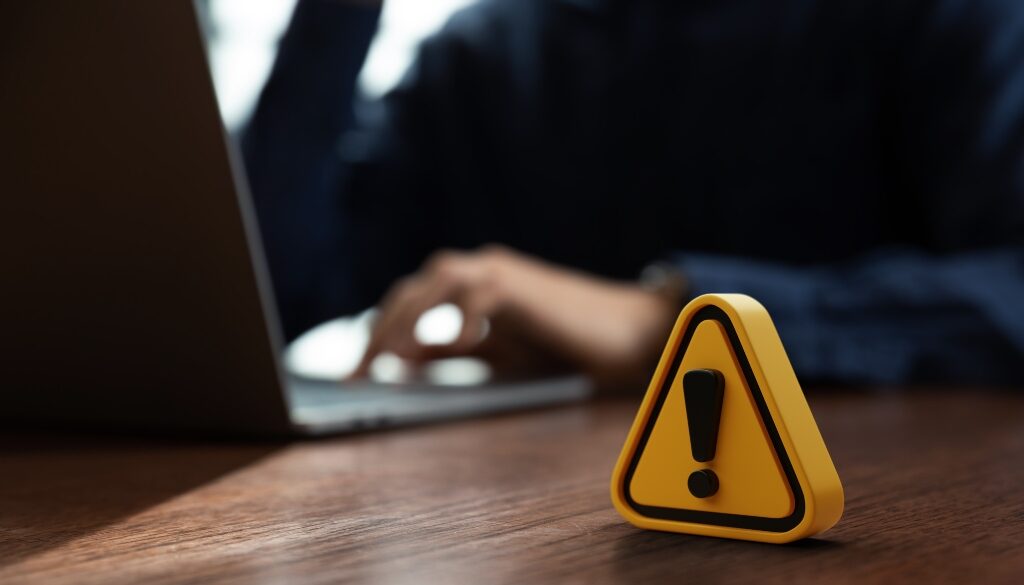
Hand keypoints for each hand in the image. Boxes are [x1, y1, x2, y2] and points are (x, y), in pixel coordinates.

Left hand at [351, 246, 679, 390]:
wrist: (624, 332)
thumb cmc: (564, 343)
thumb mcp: (497, 354)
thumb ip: (453, 354)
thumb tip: (403, 361)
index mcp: (470, 288)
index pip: (409, 302)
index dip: (378, 332)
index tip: (356, 371)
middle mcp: (480, 271)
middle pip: (413, 289)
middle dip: (380, 328)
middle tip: (357, 371)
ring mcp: (501, 273)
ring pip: (438, 280)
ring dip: (409, 316)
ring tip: (390, 354)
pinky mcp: (524, 285)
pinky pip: (483, 292)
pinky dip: (464, 317)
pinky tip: (454, 343)